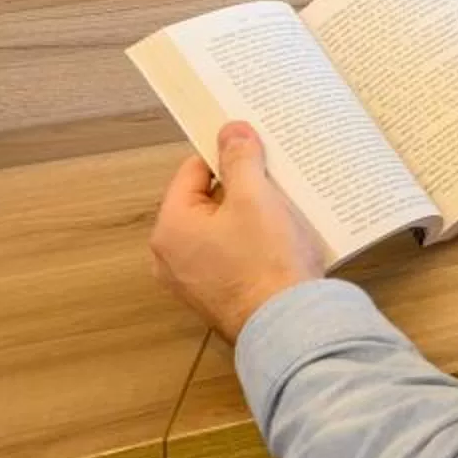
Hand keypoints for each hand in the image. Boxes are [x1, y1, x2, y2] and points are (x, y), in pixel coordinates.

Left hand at [150, 123, 325, 341]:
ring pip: (218, 230)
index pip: (193, 171)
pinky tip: (277, 242)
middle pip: (205, 202)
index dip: (226, 156)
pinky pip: (228, 256)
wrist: (288, 325)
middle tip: (274, 180)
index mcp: (170, 228)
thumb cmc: (267, 261)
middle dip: (239, 188)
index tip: (257, 150)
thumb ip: (240, 159)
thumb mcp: (256, 197)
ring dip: (247, 216)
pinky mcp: (214, 297)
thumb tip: (229, 131)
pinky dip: (249, 244)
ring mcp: (191, 281)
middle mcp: (169, 257)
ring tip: (281, 210)